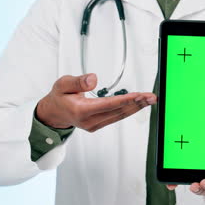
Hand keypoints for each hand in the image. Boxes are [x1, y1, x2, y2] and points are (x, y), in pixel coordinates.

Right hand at [36, 73, 155, 131]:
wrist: (54, 113)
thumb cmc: (59, 97)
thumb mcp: (63, 84)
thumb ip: (77, 82)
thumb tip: (93, 79)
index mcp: (81, 111)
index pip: (107, 105)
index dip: (124, 100)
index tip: (138, 95)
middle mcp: (90, 120)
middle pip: (118, 111)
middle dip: (136, 103)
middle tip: (150, 97)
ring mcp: (95, 124)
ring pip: (120, 115)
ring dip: (136, 107)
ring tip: (149, 99)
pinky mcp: (99, 124)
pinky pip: (117, 117)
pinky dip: (129, 109)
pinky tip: (139, 104)